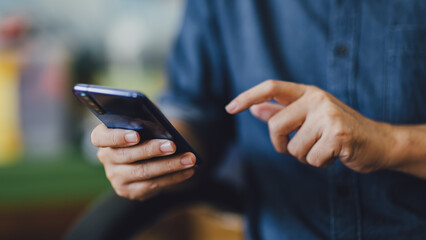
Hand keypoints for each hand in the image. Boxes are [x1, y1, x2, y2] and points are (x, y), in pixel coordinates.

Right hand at [91, 124, 195, 200]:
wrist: (147, 152)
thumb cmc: (145, 130)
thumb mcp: (142, 122)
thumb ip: (145, 121)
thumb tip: (163, 128)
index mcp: (102, 137)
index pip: (101, 137)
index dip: (117, 137)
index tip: (136, 135)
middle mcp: (106, 158)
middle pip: (127, 155)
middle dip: (152, 150)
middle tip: (173, 145)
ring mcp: (116, 177)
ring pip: (143, 172)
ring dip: (169, 165)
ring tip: (189, 159)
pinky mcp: (129, 190)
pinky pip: (153, 185)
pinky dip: (173, 177)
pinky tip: (188, 170)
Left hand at [226, 80, 396, 172]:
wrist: (378, 142)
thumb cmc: (337, 130)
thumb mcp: (308, 117)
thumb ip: (281, 111)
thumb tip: (254, 109)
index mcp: (307, 92)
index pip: (271, 87)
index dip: (247, 96)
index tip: (229, 108)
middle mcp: (316, 99)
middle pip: (275, 126)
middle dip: (283, 145)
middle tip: (301, 147)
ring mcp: (328, 115)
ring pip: (294, 148)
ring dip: (306, 156)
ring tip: (325, 148)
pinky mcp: (338, 134)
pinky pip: (311, 159)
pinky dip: (320, 164)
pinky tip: (335, 155)